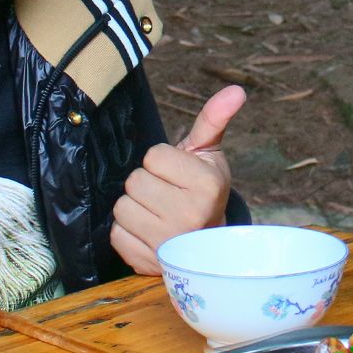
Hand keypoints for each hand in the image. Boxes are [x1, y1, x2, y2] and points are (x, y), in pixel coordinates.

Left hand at [112, 85, 245, 274]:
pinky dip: (127, 232)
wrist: (207, 244)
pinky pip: (116, 234)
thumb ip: (213, 120)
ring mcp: (168, 243)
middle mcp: (189, 216)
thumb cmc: (203, 191)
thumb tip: (236, 90)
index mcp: (206, 185)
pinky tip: (148, 233)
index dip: (162, 162)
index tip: (178, 176)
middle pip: (134, 181)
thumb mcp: (208, 155)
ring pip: (122, 208)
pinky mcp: (147, 262)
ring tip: (157, 214)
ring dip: (134, 208)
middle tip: (166, 195)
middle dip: (146, 184)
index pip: (153, 156)